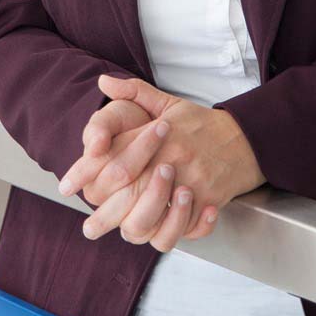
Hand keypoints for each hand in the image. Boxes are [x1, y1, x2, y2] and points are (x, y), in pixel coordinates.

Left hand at [60, 75, 266, 250]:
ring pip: (156, 217)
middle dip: (104, 214)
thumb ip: (134, 92)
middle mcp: (173, 159)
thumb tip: (102, 82)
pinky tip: (158, 233)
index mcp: (160, 135)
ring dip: (136, 228)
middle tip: (88, 227)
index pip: (116, 157)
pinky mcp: (209, 200)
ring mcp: (192, 182)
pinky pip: (186, 227)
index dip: (88, 173)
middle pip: (131, 193)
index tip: (68, 186)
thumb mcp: (168, 102)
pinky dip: (174, 233)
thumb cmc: (201, 123)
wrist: (247, 137)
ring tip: (120, 233)